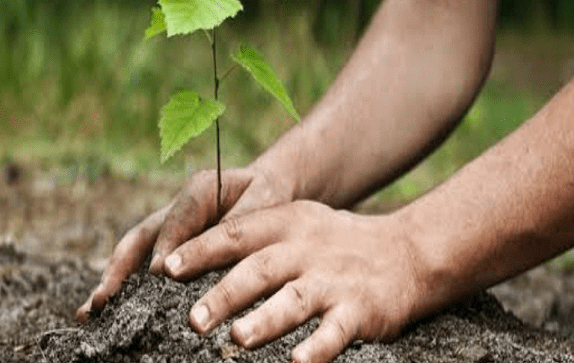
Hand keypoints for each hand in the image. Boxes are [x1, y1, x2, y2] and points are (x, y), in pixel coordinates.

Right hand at [76, 164, 293, 320]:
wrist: (268, 188)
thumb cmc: (268, 195)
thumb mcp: (265, 199)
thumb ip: (244, 219)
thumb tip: (223, 244)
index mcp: (200, 190)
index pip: (178, 218)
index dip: (167, 245)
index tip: (160, 273)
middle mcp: (176, 208)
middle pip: (141, 236)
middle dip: (120, 268)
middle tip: (105, 298)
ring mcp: (168, 227)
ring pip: (133, 252)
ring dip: (112, 280)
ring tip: (92, 311)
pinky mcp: (168, 246)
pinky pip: (141, 265)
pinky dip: (123, 287)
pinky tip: (105, 312)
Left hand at [163, 201, 419, 362]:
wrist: (407, 251)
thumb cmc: (335, 243)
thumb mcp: (298, 225)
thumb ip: (255, 239)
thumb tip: (190, 261)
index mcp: (287, 224)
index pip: (236, 235)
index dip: (201, 250)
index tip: (167, 268)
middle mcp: (307, 250)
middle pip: (260, 269)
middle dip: (226, 294)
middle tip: (194, 320)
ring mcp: (334, 280)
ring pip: (295, 301)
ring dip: (266, 320)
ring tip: (238, 339)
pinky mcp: (360, 310)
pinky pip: (335, 332)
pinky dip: (317, 348)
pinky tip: (297, 361)